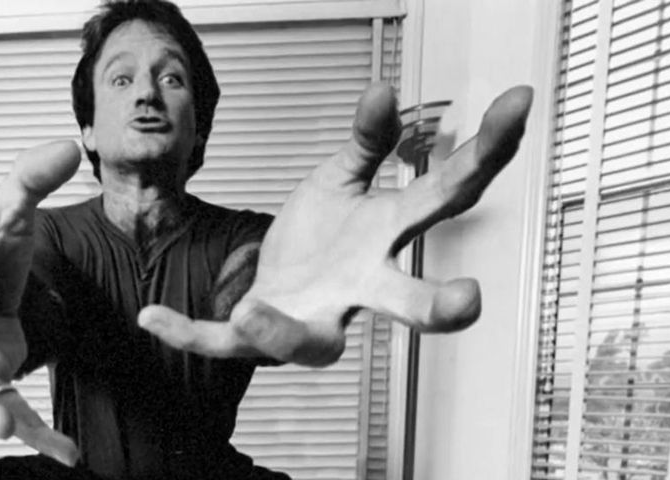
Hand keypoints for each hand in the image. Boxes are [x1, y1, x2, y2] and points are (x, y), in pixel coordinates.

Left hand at [139, 84, 533, 366]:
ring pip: (311, 343)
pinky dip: (187, 333)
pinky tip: (152, 317)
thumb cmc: (324, 238)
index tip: (517, 104)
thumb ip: (365, 141)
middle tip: (466, 301)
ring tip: (253, 310)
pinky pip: (223, 343)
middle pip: (404, 303)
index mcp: (385, 239)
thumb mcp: (341, 179)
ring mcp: (311, 318)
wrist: (282, 279)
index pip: (444, 197)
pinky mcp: (260, 334)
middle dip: (435, 305)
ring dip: (283, 331)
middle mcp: (358, 289)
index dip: (485, 152)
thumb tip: (383, 92)